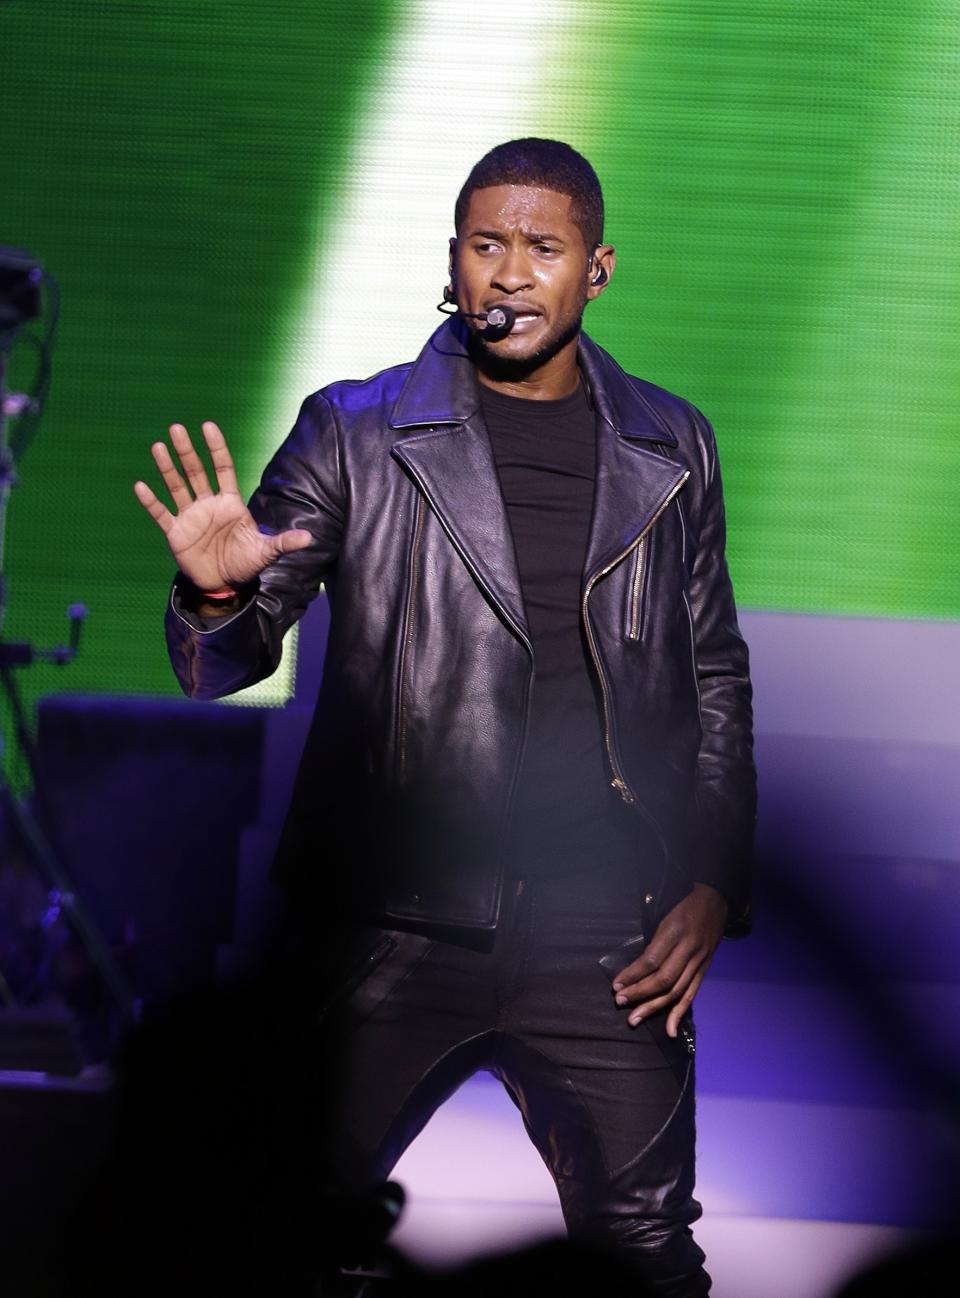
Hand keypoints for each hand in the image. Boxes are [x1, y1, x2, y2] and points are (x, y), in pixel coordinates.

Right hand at [134, 421, 311, 591]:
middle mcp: (208, 504)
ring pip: (177, 486)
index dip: (216, 448)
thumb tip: (310, 538)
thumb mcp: (267, 552)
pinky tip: (140, 486)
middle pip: (196, 471)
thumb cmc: (246, 563)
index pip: (223, 468)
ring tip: (158, 447)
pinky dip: (151, 501)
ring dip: (167, 468)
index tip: (208, 426)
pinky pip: (161, 514)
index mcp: (230, 503)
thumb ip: (284, 542)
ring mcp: (190, 516)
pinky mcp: (176, 532)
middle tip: (176, 428)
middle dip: (187, 450)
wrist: (225, 584)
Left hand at [611, 883, 727, 1037]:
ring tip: (634, 1018)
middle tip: (619, 1001)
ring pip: (676, 990)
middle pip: (663, 979)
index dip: (633, 975)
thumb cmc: (684, 907)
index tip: (616, 985)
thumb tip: (635, 970)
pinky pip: (691, 994)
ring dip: (654, 1007)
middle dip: (639, 993)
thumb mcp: (666, 916)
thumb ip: (654, 942)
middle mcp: (689, 948)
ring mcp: (700, 961)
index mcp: (675, 932)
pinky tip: (668, 1030)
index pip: (652, 960)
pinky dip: (679, 1013)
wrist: (715, 901)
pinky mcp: (705, 969)